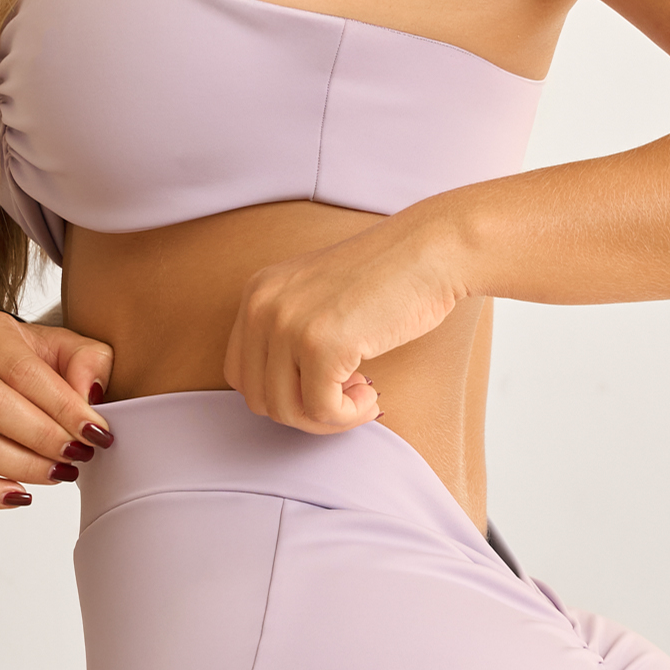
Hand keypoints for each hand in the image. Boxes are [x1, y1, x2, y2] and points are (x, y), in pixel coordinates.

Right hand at [0, 308, 115, 508]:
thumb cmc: (28, 358)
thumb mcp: (65, 345)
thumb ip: (88, 361)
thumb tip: (89, 398)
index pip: (22, 371)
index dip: (63, 406)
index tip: (97, 432)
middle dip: (44, 438)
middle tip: (80, 455)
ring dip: (22, 466)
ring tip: (61, 473)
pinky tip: (20, 496)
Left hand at [223, 209, 467, 434]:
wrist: (429, 251)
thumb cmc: (387, 276)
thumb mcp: (316, 296)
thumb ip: (290, 334)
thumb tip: (285, 399)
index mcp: (258, 292)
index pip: (239, 373)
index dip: (280, 391)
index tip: (320, 383)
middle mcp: (262, 306)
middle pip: (257, 397)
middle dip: (303, 410)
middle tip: (344, 394)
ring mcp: (288, 325)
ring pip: (285, 411)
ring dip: (328, 417)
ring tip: (360, 393)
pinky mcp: (321, 345)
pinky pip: (322, 411)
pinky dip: (349, 416)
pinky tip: (371, 393)